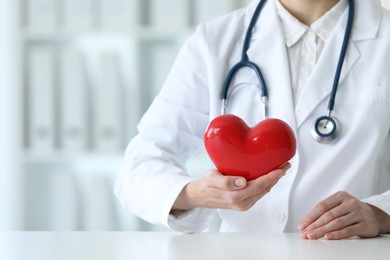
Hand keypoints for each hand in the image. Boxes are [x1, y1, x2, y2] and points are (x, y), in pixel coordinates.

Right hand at [172, 163, 290, 211]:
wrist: (199, 196)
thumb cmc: (205, 185)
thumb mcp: (212, 179)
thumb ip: (226, 182)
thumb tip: (242, 182)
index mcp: (235, 197)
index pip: (259, 185)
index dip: (272, 176)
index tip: (281, 167)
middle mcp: (242, 203)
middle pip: (265, 188)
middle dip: (277, 177)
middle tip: (285, 164)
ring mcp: (244, 204)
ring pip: (263, 191)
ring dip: (273, 180)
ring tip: (280, 168)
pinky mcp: (244, 203)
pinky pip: (258, 192)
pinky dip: (266, 184)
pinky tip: (268, 176)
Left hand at [299, 191, 389, 239]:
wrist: (374, 216)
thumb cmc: (350, 211)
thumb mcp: (339, 206)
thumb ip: (325, 212)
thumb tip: (306, 223)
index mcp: (340, 196)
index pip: (321, 206)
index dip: (310, 217)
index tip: (301, 225)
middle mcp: (350, 202)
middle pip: (328, 215)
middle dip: (314, 225)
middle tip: (305, 233)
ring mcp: (358, 213)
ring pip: (336, 223)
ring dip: (322, 231)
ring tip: (312, 236)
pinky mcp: (365, 224)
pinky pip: (348, 230)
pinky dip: (336, 234)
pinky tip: (327, 237)